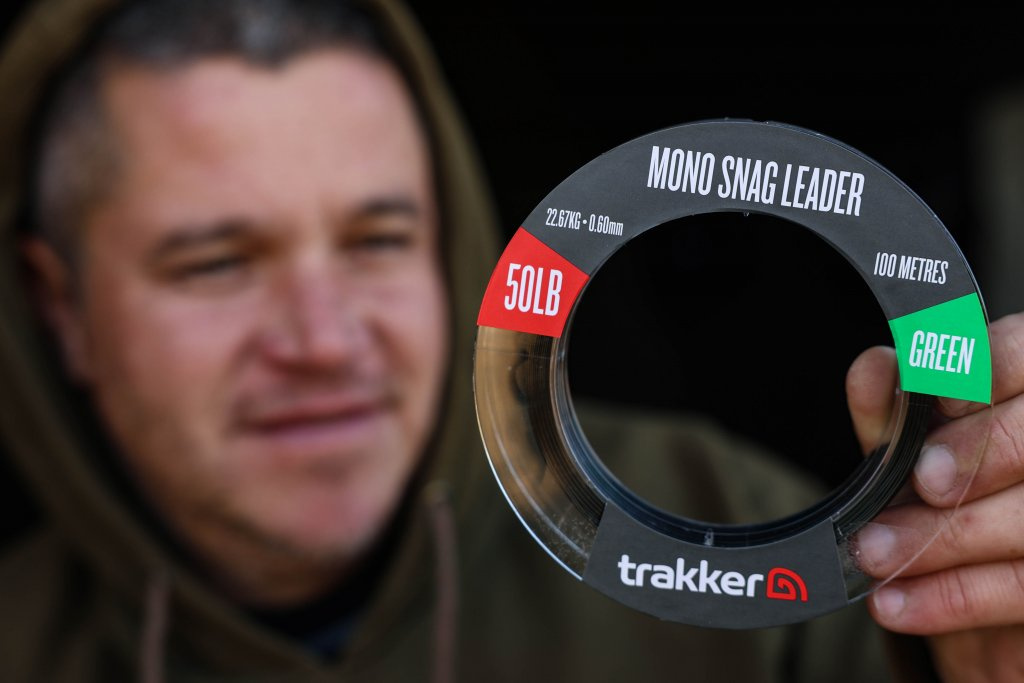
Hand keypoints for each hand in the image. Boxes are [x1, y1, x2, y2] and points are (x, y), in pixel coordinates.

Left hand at [846, 312, 1023, 681]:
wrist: (968, 587)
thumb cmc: (943, 496)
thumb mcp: (908, 452)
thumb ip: (893, 413)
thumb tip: (874, 367)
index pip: (1021, 355)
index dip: (984, 371)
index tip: (938, 396)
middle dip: (972, 458)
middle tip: (920, 482)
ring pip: (1023, 521)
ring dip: (940, 540)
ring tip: (872, 552)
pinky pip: (1018, 589)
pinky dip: (951, 599)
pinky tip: (893, 602)